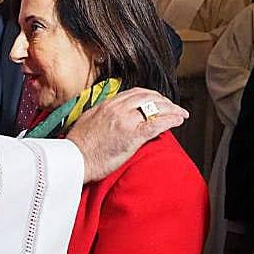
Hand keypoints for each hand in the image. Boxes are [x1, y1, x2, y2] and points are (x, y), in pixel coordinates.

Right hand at [65, 87, 187, 181]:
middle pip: (148, 97)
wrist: (73, 160)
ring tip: (181, 113)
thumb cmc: (77, 146)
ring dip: (172, 109)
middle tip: (173, 107)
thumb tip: (109, 116)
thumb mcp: (87, 121)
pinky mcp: (132, 137)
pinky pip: (157, 124)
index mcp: (106, 104)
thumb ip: (101, 115)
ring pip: (155, 107)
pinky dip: (171, 120)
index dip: (150, 95)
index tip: (157, 101)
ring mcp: (125, 122)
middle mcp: (117, 109)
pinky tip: (179, 121)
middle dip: (164, 100)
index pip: (135, 93)